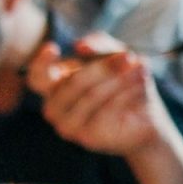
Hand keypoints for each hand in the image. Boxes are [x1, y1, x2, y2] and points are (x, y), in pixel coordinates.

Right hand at [27, 34, 167, 158]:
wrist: (146, 116)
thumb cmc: (124, 82)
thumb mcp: (114, 55)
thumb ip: (98, 44)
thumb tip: (80, 46)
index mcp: (54, 86)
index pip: (36, 77)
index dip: (40, 63)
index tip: (53, 48)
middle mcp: (55, 108)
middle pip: (72, 83)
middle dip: (103, 68)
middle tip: (128, 56)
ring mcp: (68, 126)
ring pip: (91, 96)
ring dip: (120, 80)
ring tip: (141, 69)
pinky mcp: (87, 138)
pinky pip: (106, 111)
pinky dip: (126, 95)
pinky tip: (140, 86)